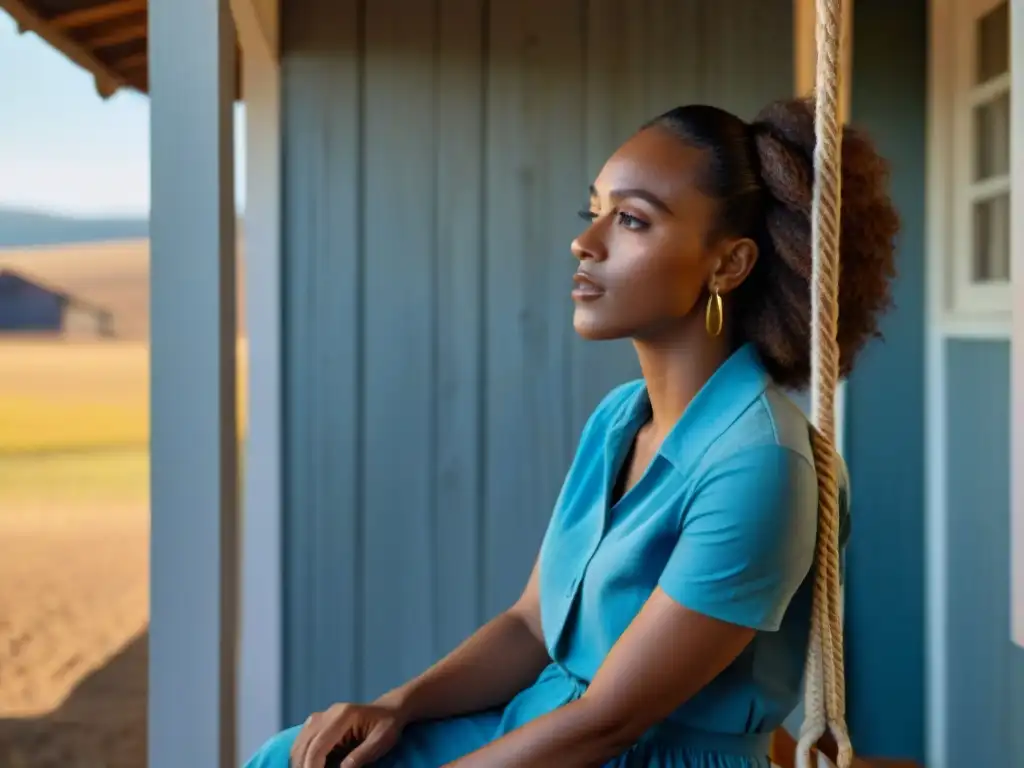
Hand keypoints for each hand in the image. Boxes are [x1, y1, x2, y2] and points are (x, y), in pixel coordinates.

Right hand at [290, 702, 405, 767]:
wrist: (387, 710)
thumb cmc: (387, 725)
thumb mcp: (381, 741)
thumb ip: (362, 755)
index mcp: (343, 716)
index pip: (318, 746)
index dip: (312, 767)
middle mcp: (327, 714)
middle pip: (304, 746)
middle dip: (305, 767)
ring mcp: (320, 717)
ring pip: (299, 745)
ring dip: (301, 764)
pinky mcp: (316, 723)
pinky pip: (302, 743)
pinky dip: (302, 758)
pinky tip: (312, 767)